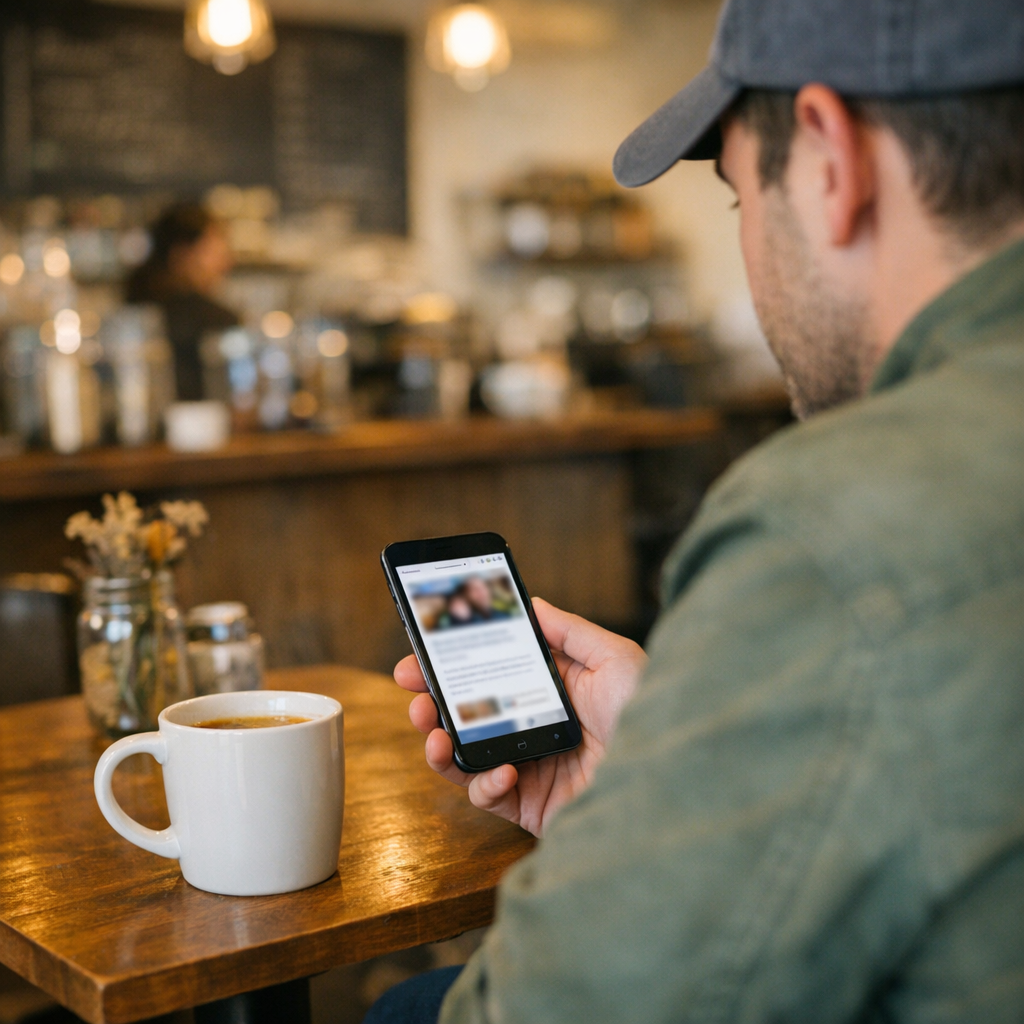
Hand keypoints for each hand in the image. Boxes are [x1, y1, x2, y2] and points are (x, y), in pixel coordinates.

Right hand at [394, 598, 647, 836]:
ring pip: (465, 757)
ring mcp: (530, 768)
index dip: (454, 665)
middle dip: (432, 700)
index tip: (424, 651)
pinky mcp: (530, 806)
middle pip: (468, 715)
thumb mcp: (614, 657)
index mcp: (551, 693)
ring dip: (439, 744)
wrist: (670, 780)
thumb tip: (531, 602)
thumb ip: (569, 630)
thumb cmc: (652, 714)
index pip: (491, 675)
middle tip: (412, 689)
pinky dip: (483, 783)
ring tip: (431, 730)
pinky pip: (488, 796)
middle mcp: (534, 729)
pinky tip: (502, 771)